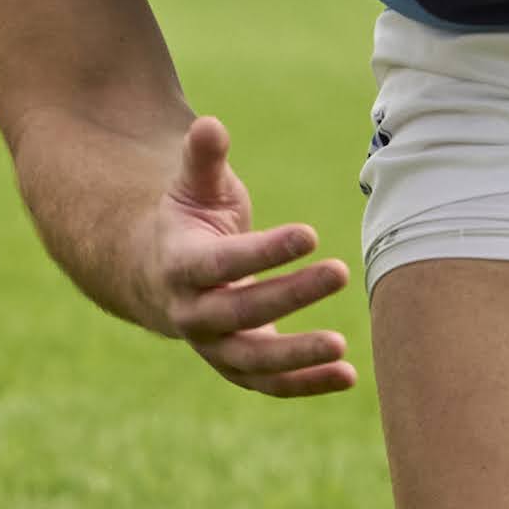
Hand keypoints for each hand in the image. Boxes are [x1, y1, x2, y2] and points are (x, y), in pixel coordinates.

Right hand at [115, 116, 355, 395]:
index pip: (222, 262)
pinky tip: (349, 376)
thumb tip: (209, 124)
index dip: (264, 252)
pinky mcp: (236, 367)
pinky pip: (269, 384)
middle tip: (340, 272)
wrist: (159, 278)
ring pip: (252, 362)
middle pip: (240, 313)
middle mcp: (191, 313)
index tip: (310, 233)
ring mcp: (212, 346)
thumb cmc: (190, 222)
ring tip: (342, 346)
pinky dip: (306, 385)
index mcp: (180, 264)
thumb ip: (202, 159)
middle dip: (289, 296)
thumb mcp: (193, 187)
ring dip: (297, 357)